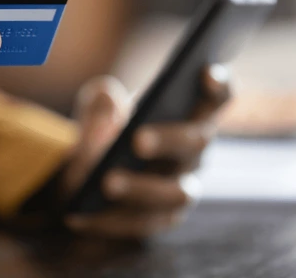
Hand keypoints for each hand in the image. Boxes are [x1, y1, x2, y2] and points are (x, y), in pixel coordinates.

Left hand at [60, 66, 229, 237]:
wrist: (86, 178)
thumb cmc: (102, 132)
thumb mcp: (95, 111)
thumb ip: (101, 102)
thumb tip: (109, 101)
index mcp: (188, 116)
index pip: (215, 99)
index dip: (218, 86)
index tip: (206, 72)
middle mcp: (194, 153)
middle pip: (196, 142)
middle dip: (168, 139)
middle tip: (137, 140)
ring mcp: (182, 189)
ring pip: (174, 193)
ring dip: (140, 187)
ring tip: (106, 182)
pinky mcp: (161, 221)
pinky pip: (140, 224)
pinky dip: (108, 220)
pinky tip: (77, 215)